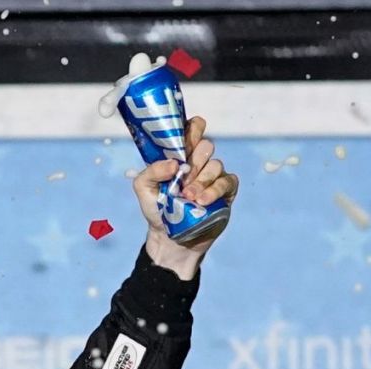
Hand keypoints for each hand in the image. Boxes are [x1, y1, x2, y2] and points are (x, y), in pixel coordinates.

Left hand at [133, 116, 238, 278]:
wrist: (170, 238)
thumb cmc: (158, 209)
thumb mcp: (143, 189)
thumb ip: (151, 171)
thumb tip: (173, 164)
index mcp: (181, 155)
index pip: (193, 129)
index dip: (193, 129)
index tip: (185, 141)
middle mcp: (200, 162)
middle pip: (206, 146)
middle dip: (194, 162)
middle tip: (182, 179)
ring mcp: (214, 176)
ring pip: (215, 165)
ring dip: (201, 181)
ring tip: (188, 197)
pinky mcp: (226, 191)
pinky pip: (227, 182)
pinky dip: (214, 191)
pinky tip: (202, 201)